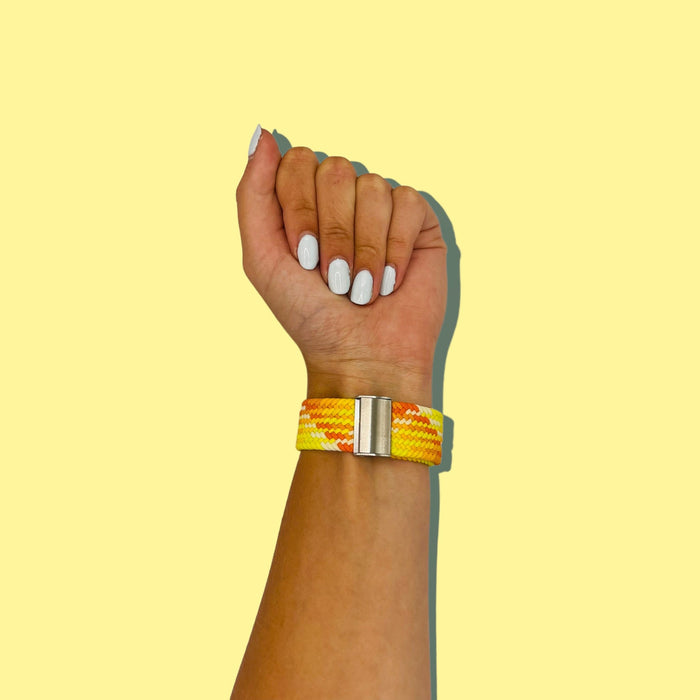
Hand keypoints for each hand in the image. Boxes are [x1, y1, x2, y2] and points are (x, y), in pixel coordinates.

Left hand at [236, 127, 446, 404]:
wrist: (361, 356)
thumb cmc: (309, 315)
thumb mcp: (262, 258)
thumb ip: (253, 194)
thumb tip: (262, 131)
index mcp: (303, 201)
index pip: (296, 161)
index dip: (299, 208)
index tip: (303, 258)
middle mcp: (342, 198)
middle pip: (335, 169)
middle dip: (332, 232)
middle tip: (334, 277)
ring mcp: (380, 207)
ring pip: (372, 186)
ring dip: (363, 247)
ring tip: (362, 287)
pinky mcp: (418, 221)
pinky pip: (406, 202)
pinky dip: (394, 248)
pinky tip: (389, 280)